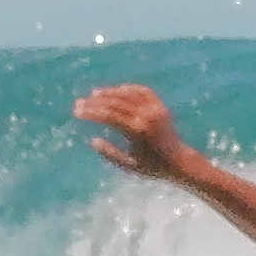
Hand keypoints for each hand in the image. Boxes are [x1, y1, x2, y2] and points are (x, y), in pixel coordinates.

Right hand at [71, 82, 191, 181]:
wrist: (179, 161)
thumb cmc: (152, 167)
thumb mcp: (128, 166)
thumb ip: (109, 154)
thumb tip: (92, 141)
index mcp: (137, 131)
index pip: (109, 116)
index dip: (91, 112)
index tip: (77, 111)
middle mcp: (146, 116)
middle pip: (115, 103)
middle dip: (95, 102)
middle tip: (79, 102)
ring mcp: (154, 109)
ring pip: (127, 94)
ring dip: (109, 92)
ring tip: (94, 94)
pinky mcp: (160, 106)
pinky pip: (142, 91)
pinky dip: (127, 89)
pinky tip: (116, 90)